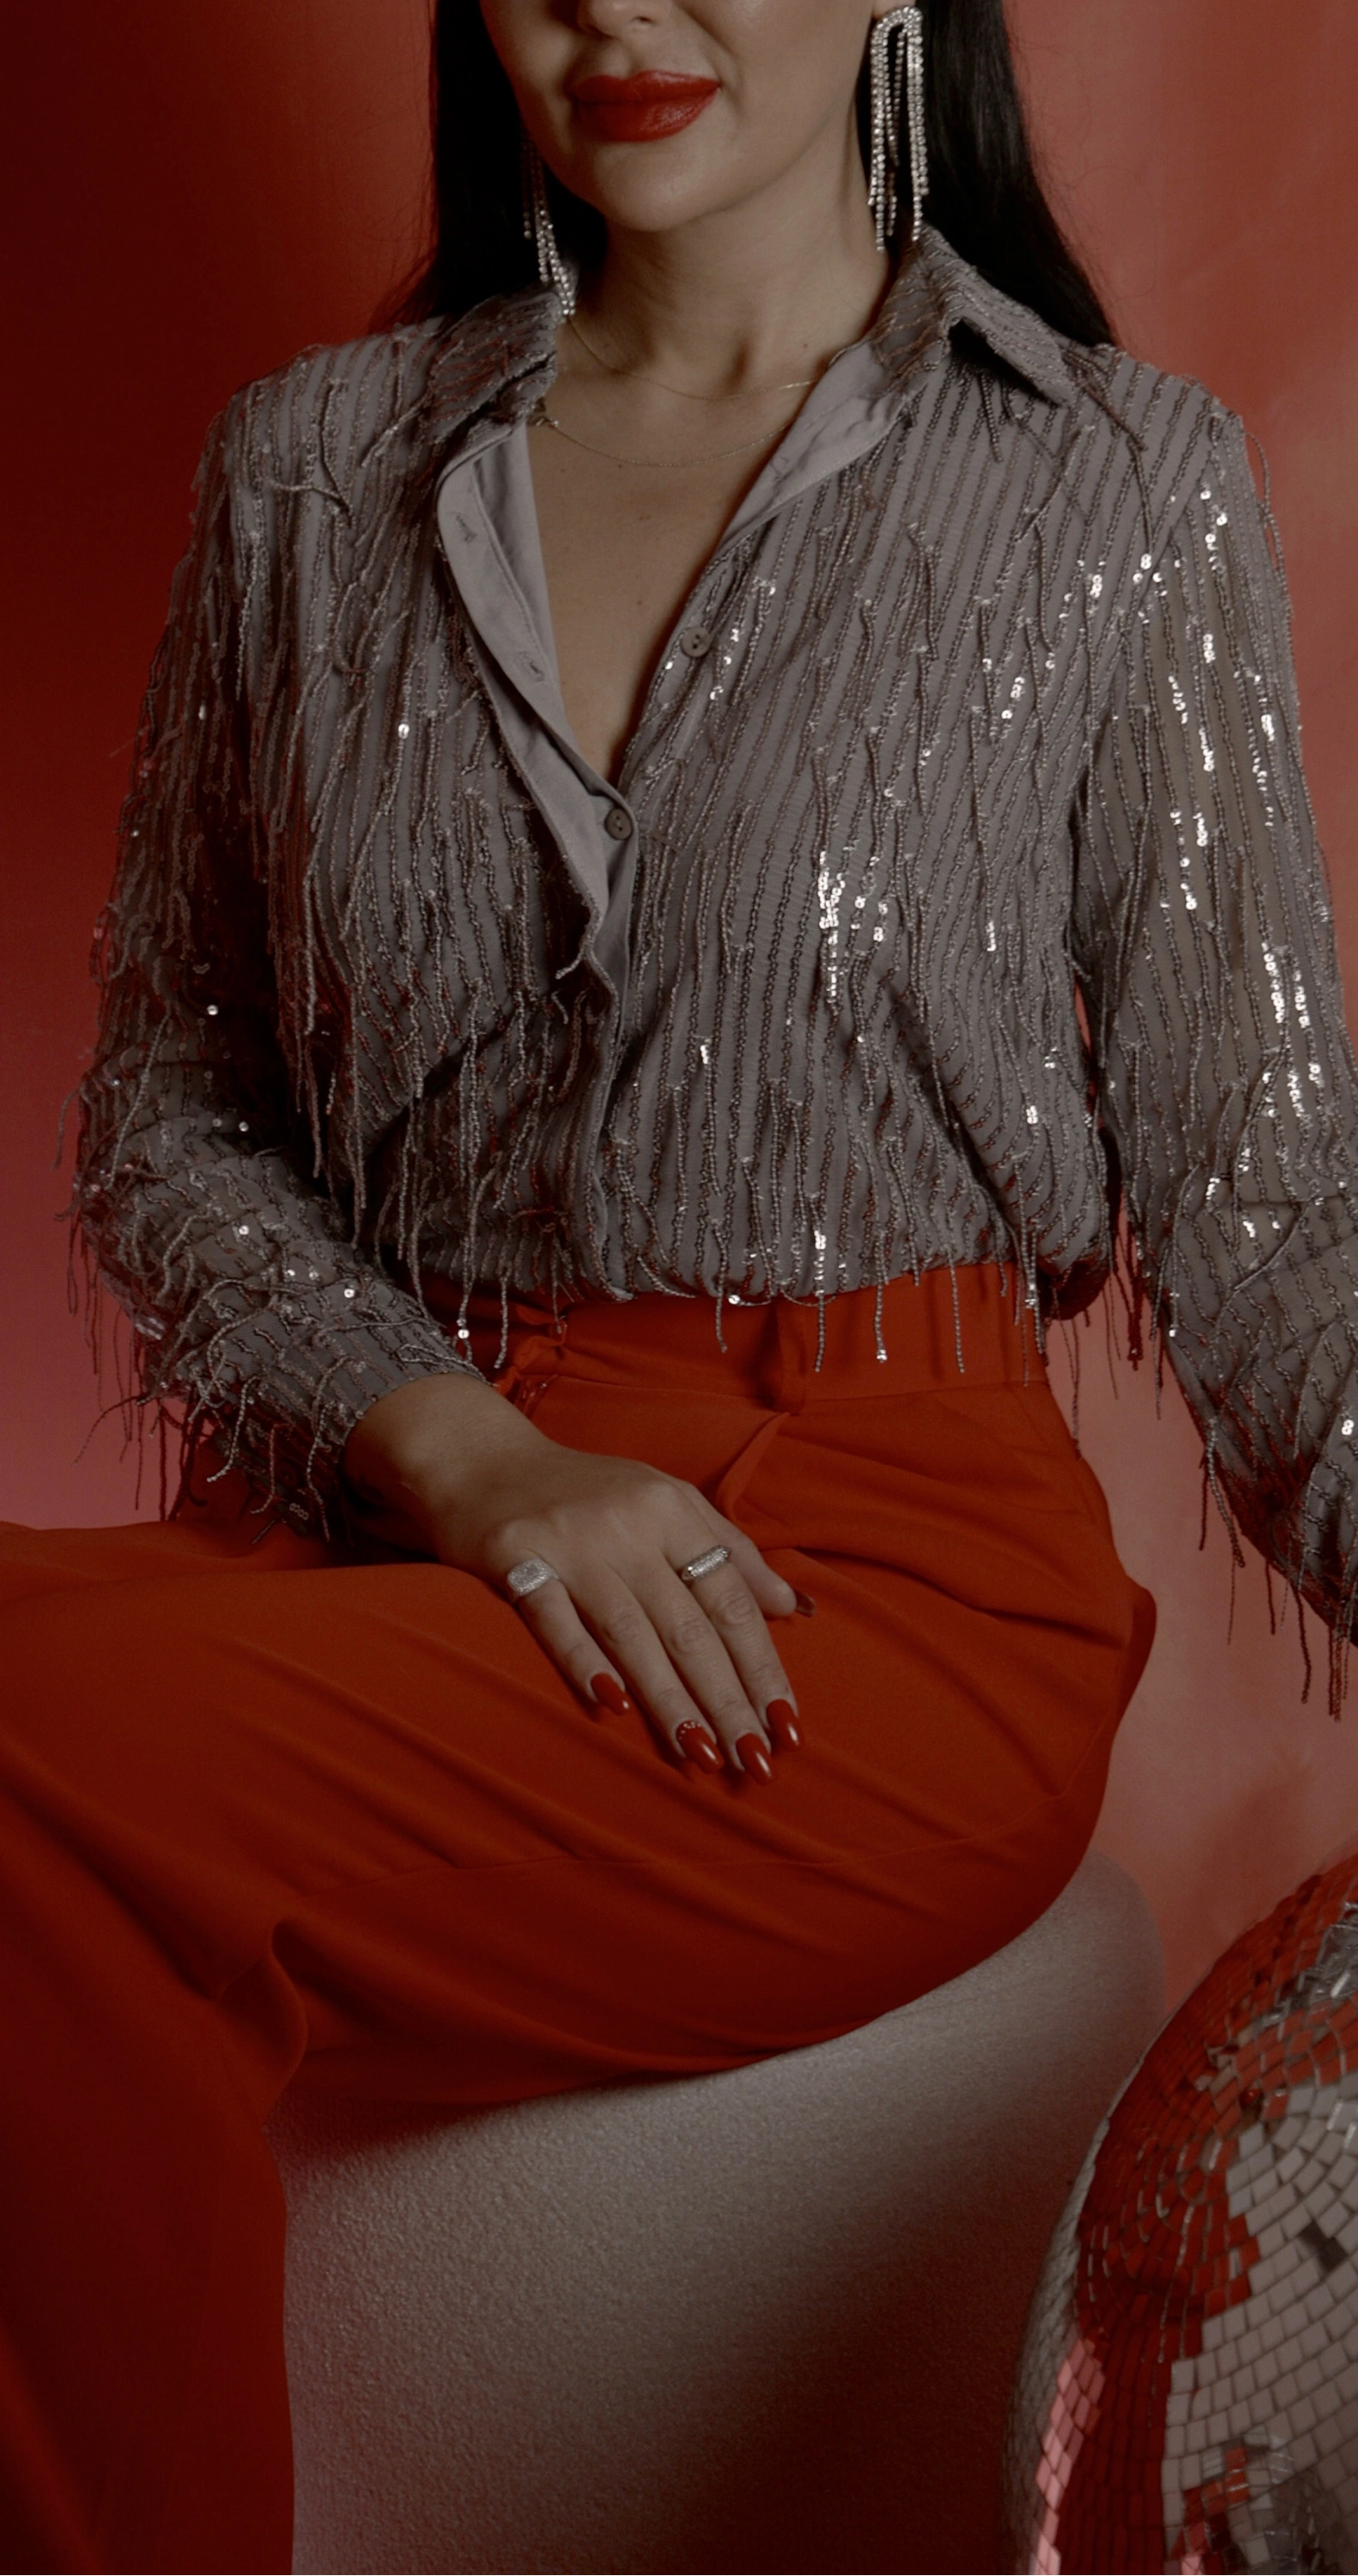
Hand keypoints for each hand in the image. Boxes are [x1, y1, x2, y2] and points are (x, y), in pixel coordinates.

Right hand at [341, 1372, 802, 1779]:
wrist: (483, 1456)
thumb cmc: (589, 1491)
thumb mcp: (668, 1501)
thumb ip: (731, 1551)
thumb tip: (795, 1608)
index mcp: (674, 1510)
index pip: (733, 1600)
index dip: (764, 1666)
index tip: (788, 1727)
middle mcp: (629, 1524)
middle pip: (690, 1625)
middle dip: (728, 1699)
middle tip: (756, 1762)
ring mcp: (571, 1543)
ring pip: (631, 1632)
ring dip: (670, 1699)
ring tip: (703, 1756)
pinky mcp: (515, 1558)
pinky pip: (554, 1618)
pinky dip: (584, 1661)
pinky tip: (614, 1705)